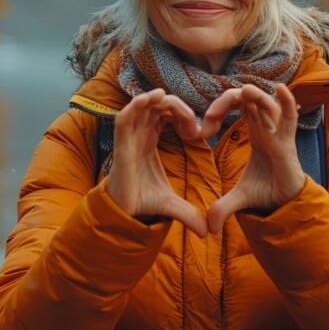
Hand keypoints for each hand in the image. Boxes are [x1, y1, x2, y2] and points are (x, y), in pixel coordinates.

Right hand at [105, 89, 207, 236]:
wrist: (123, 216)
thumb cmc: (142, 203)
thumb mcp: (172, 206)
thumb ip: (190, 214)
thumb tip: (207, 233)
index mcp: (149, 142)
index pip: (164, 116)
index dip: (181, 115)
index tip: (199, 132)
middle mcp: (138, 137)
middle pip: (155, 108)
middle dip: (174, 107)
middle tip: (191, 123)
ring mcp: (128, 140)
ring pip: (140, 107)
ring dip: (154, 99)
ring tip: (166, 96)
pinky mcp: (120, 147)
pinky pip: (123, 118)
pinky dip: (134, 106)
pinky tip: (149, 98)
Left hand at [199, 83, 305, 233]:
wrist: (288, 205)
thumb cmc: (267, 191)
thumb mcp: (238, 199)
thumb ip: (221, 208)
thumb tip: (208, 228)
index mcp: (255, 131)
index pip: (235, 105)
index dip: (217, 109)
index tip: (201, 132)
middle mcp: (267, 126)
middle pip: (246, 99)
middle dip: (225, 101)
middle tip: (209, 119)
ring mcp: (278, 133)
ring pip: (267, 103)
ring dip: (255, 96)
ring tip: (245, 91)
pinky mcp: (288, 144)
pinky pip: (291, 118)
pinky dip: (288, 102)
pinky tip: (282, 89)